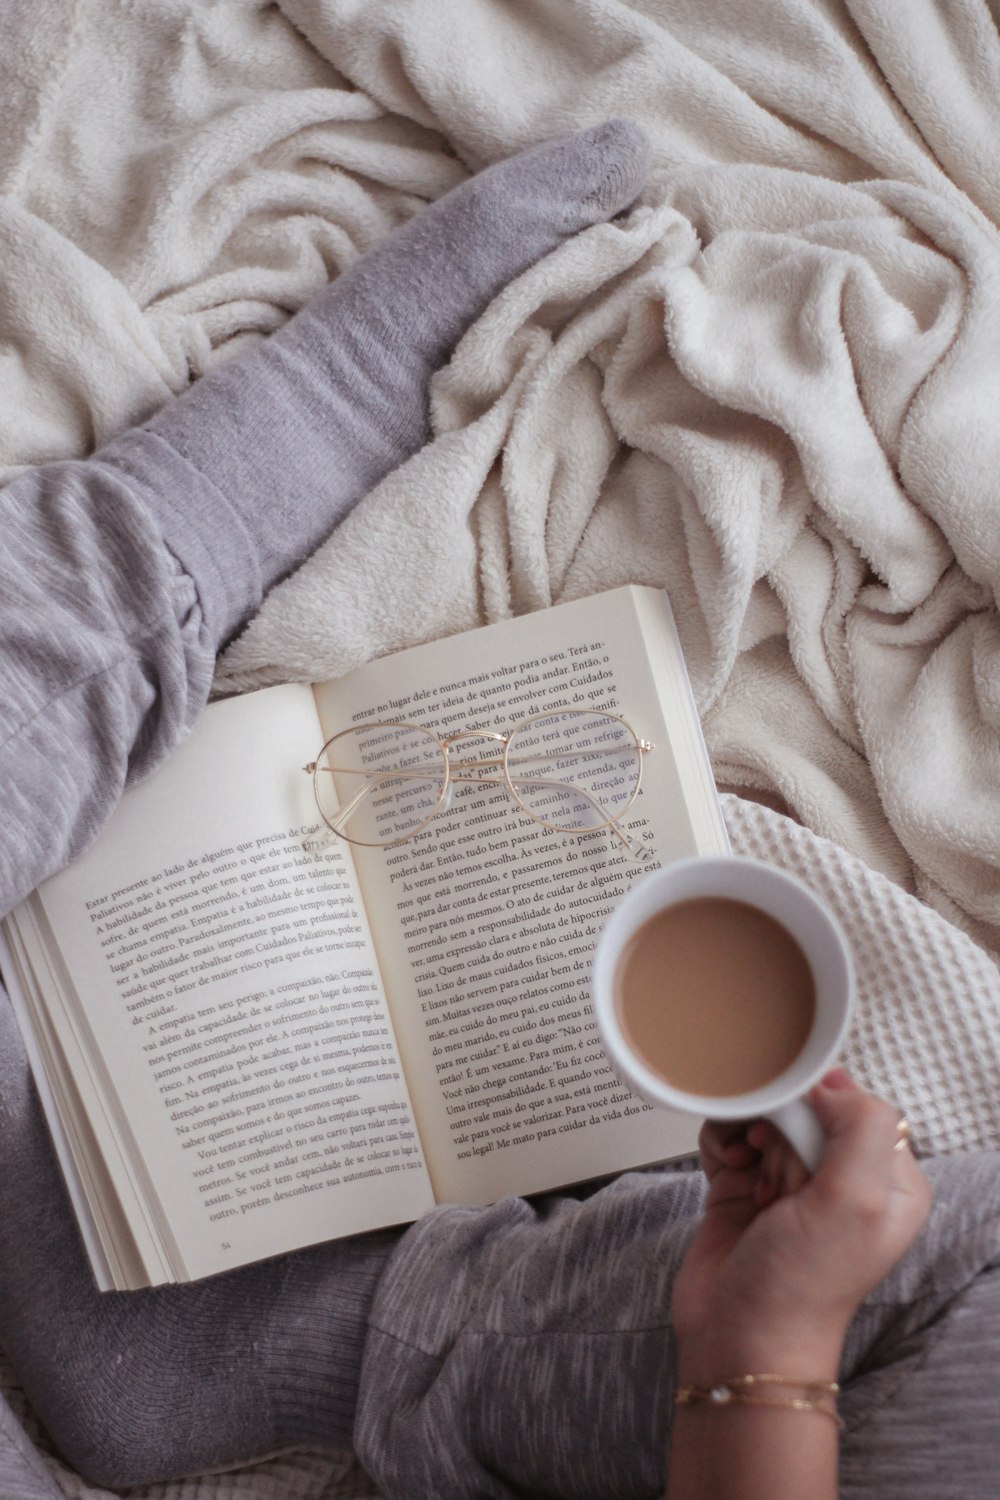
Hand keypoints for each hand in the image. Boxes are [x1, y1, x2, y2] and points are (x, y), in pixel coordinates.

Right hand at [671, 1069, 932, 1379]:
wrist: (740, 1338)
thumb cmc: (802, 1289)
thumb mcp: (858, 1202)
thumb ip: (862, 1127)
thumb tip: (828, 1084)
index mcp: (888, 1180)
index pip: (857, 1103)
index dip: (820, 1106)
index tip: (798, 1130)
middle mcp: (842, 1179)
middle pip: (805, 1105)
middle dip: (778, 1122)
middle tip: (770, 1158)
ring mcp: (790, 1183)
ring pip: (764, 1115)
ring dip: (745, 1129)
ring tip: (745, 1163)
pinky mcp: (745, 1188)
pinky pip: (730, 1135)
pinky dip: (720, 1141)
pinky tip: (725, 1167)